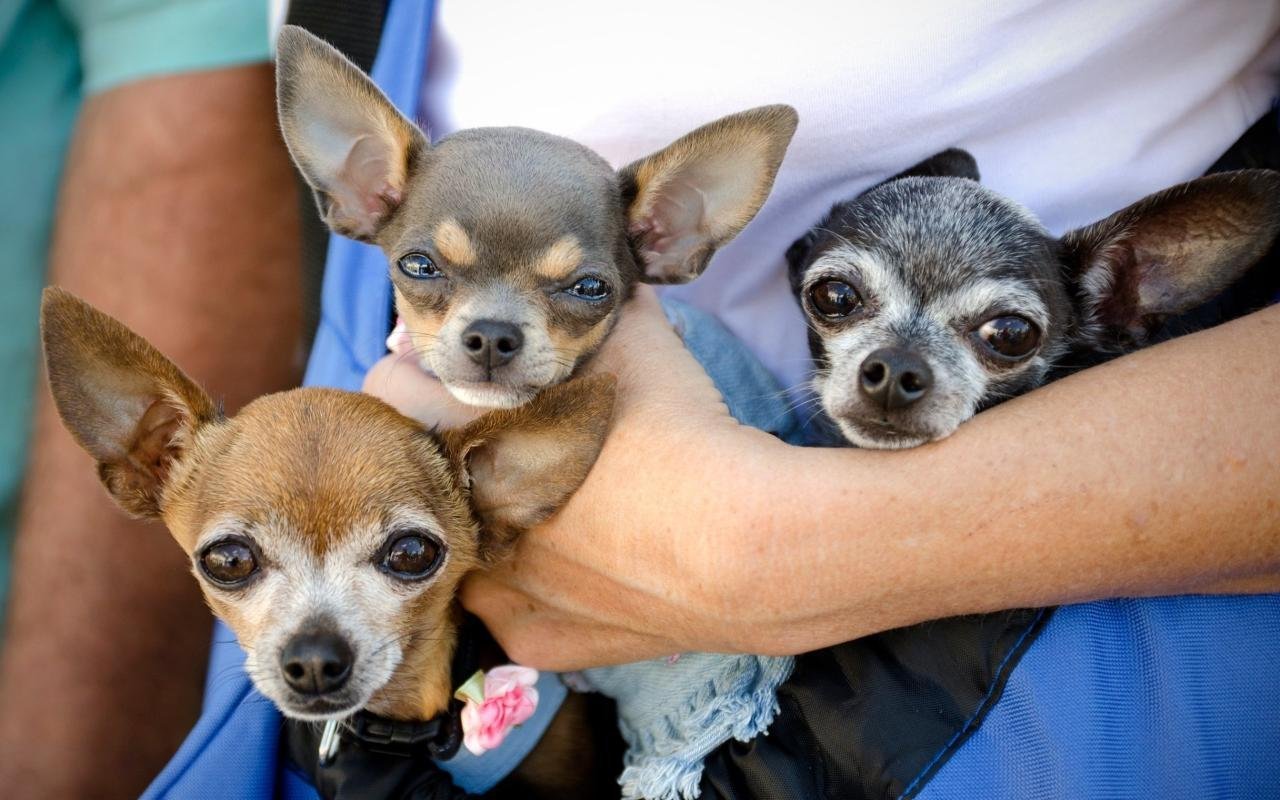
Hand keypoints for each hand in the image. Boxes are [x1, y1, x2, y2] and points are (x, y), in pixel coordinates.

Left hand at [366, 286, 768, 668]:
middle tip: (518, 439)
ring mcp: (497, 584)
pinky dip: (537, 589)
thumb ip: (605, 309)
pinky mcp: (535, 635)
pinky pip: (513, 609)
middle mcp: (466, 513)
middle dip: (458, 450)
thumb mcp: (641, 343)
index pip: (387, 387)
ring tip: (556, 509)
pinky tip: (583, 567)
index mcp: (470, 433)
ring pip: (461, 545)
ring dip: (489, 523)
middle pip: (424, 468)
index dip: (422, 372)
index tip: (458, 377)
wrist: (743, 544)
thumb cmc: (685, 434)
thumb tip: (611, 286)